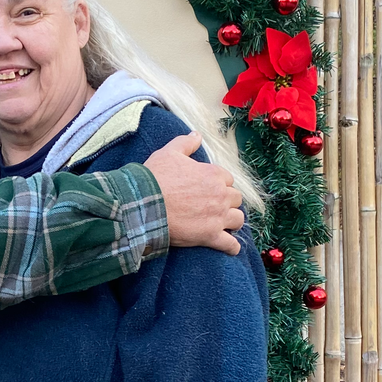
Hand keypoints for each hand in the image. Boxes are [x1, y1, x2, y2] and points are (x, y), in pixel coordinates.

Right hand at [143, 132, 244, 255]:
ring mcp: (218, 217)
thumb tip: (196, 134)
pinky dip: (232, 247)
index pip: (227, 179)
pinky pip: (231, 245)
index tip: (208, 189)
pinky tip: (229, 247)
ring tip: (223, 224)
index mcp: (213, 174)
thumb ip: (185, 143)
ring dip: (232, 221)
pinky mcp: (211, 236)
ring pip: (237, 219)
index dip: (218, 184)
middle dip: (227, 202)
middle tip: (213, 206)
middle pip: (235, 199)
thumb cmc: (155, 178)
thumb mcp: (168, 153)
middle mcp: (221, 195)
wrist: (144, 205)